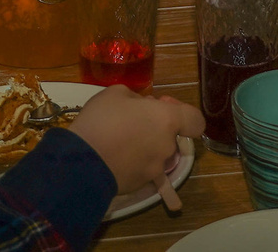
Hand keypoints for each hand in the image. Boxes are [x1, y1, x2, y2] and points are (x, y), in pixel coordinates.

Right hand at [68, 86, 201, 194]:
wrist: (82, 161)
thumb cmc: (101, 120)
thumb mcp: (116, 93)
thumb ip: (135, 99)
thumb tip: (139, 108)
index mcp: (166, 119)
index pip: (195, 120)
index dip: (183, 114)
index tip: (162, 108)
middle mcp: (167, 145)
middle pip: (170, 136)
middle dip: (154, 128)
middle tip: (129, 123)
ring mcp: (156, 167)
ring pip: (157, 154)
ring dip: (145, 147)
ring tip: (118, 142)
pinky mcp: (143, 184)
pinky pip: (148, 175)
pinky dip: (147, 176)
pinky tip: (142, 180)